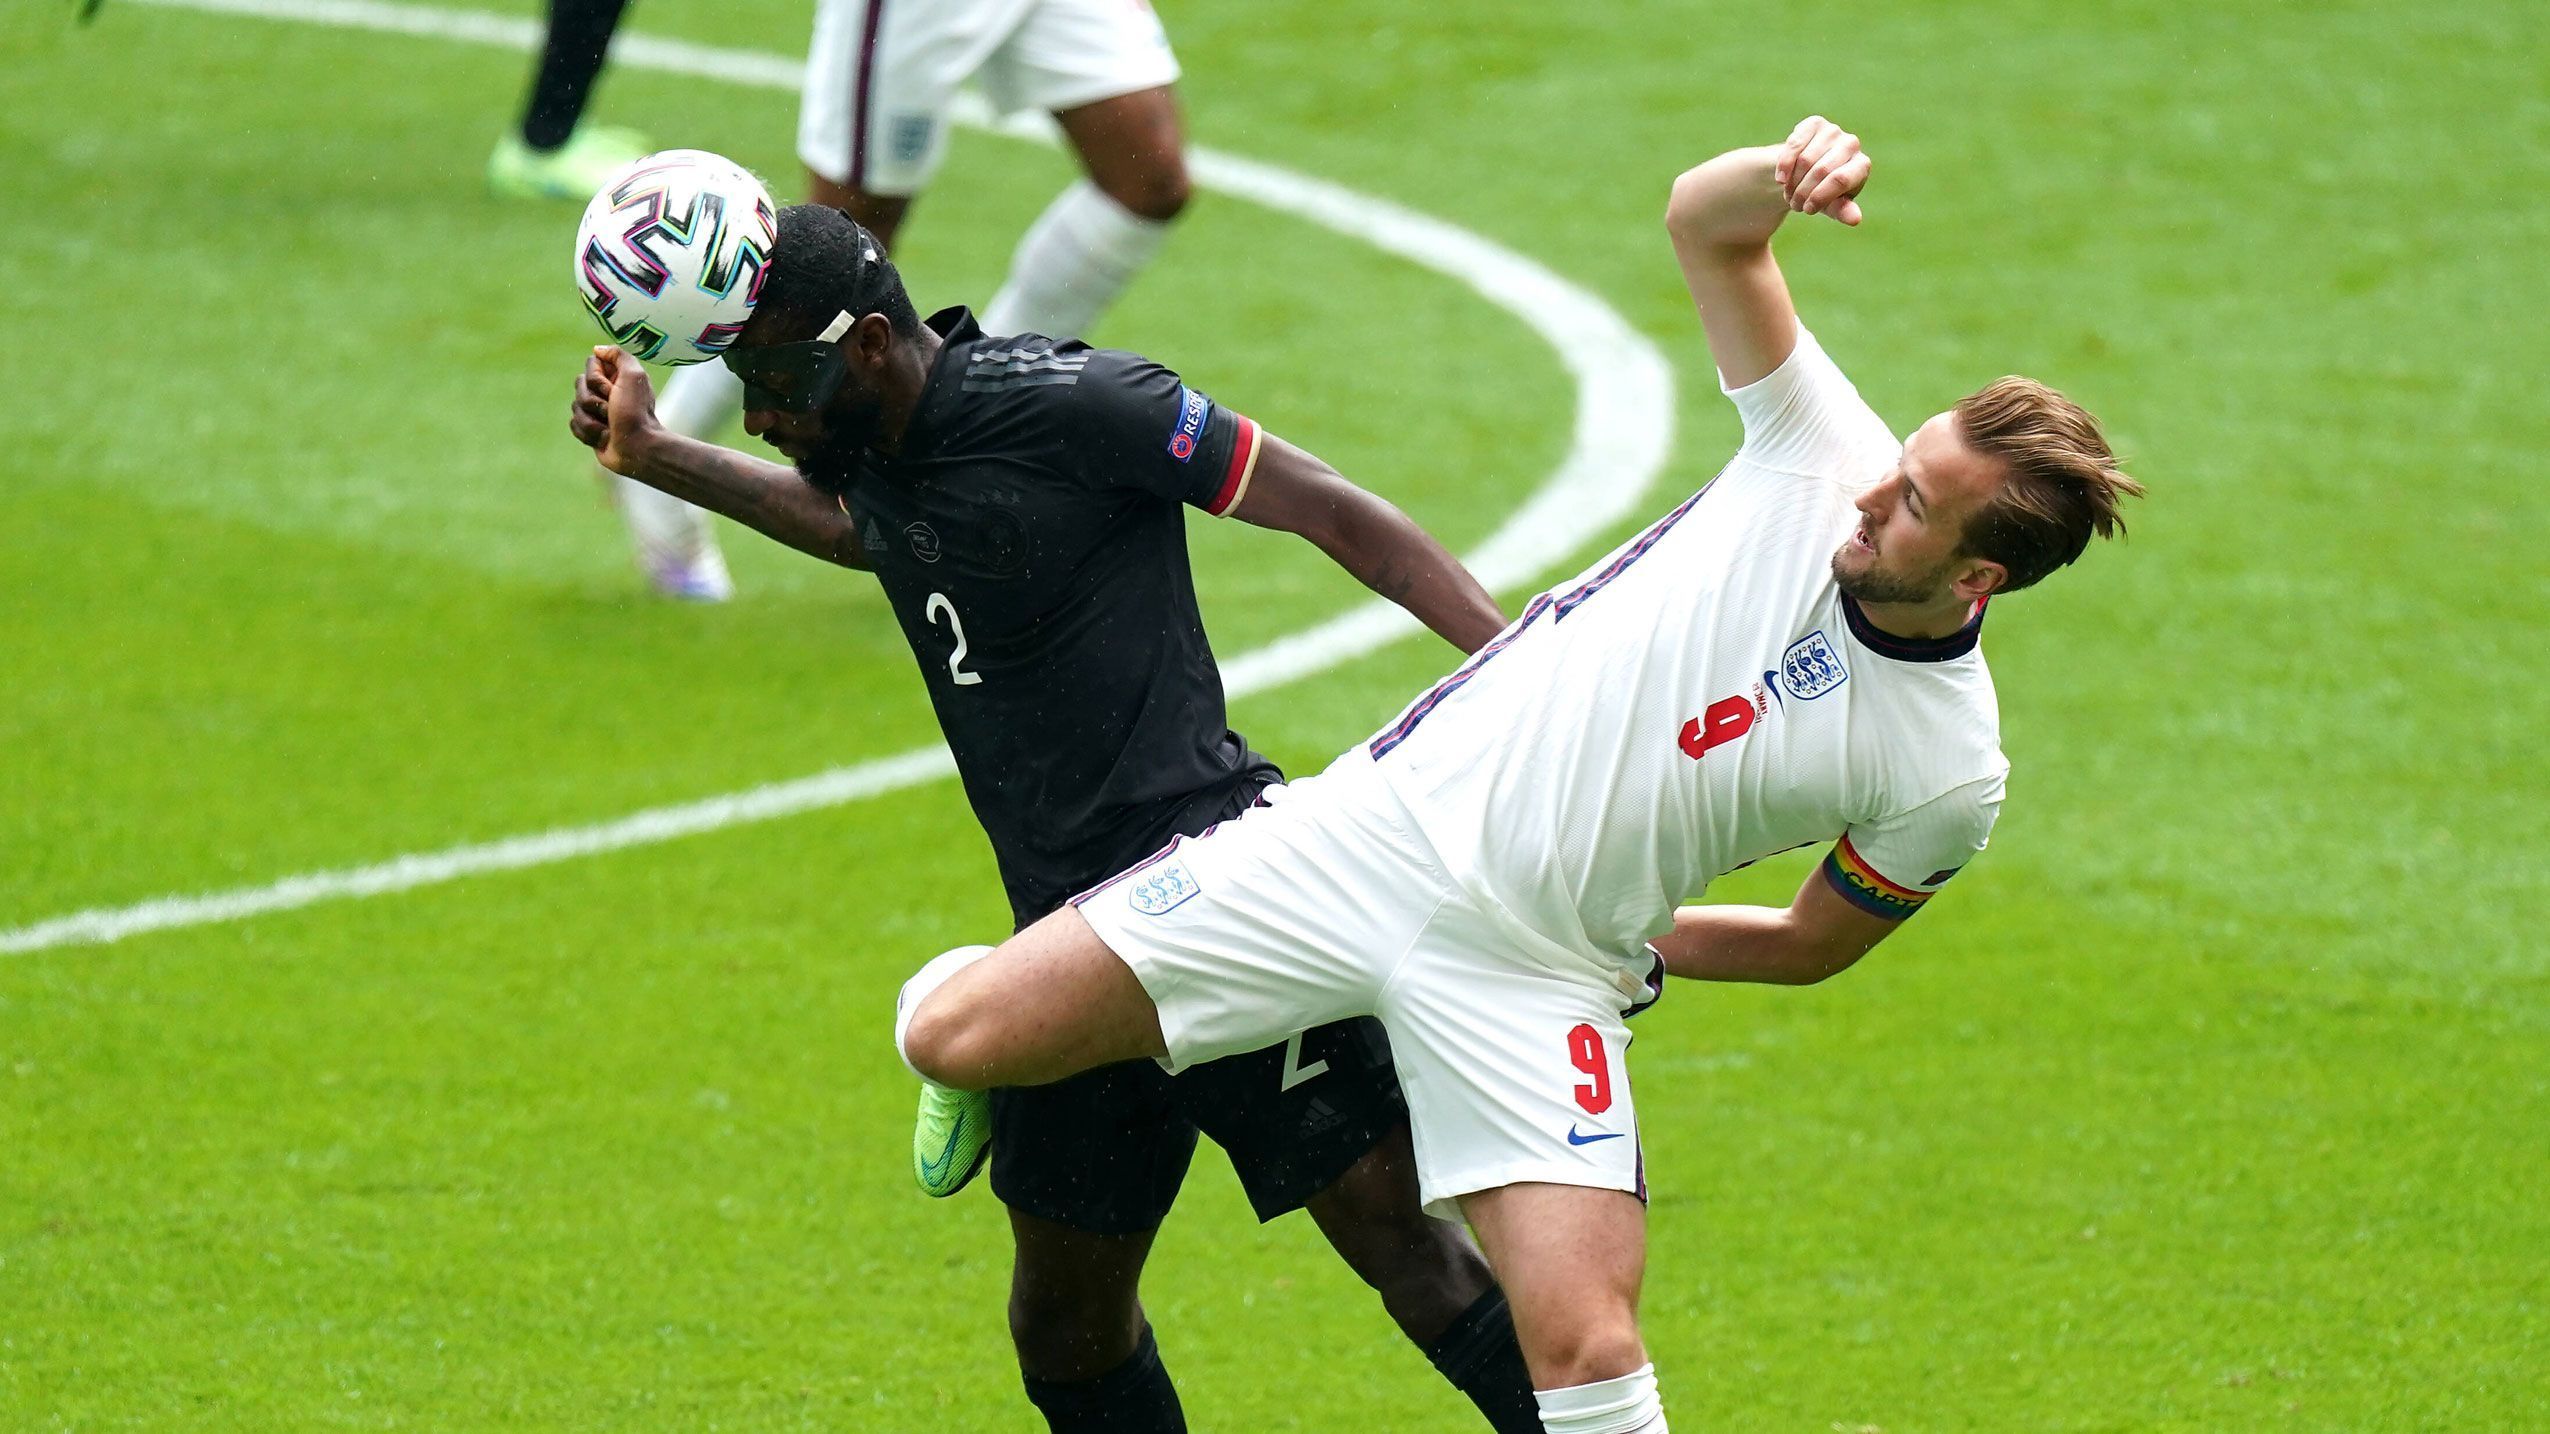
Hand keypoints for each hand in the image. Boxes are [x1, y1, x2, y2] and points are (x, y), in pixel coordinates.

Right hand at [569, 345, 661, 475]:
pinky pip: (574, 424)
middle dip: (593, 402)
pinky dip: (588, 433)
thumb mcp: (634, 376)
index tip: (612, 390)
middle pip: (579, 387)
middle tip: (611, 412)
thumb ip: (619, 356)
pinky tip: (603, 438)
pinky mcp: (591, 429)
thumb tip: (597, 350)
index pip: (589, 365)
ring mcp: (597, 411)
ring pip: (575, 407)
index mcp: (617, 377)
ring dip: (592, 420)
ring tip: (610, 428)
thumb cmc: (636, 413)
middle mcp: (606, 392)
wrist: (638, 448)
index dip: (596, 379)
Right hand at [1773, 116, 1870, 225]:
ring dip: (1793, 181)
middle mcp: (1851, 144)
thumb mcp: (1832, 205)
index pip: (1841, 179)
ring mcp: (1833, 131)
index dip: (1820, 196)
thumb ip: (1842, 210)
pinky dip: (1785, 164)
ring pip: (1806, 159)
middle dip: (1804, 191)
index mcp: (1861, 166)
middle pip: (1822, 170)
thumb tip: (1855, 219)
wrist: (1807, 173)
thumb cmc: (1824, 192)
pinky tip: (1780, 178)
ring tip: (1789, 193)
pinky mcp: (1815, 124)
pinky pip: (1795, 144)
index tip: (1807, 210)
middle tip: (1795, 205)